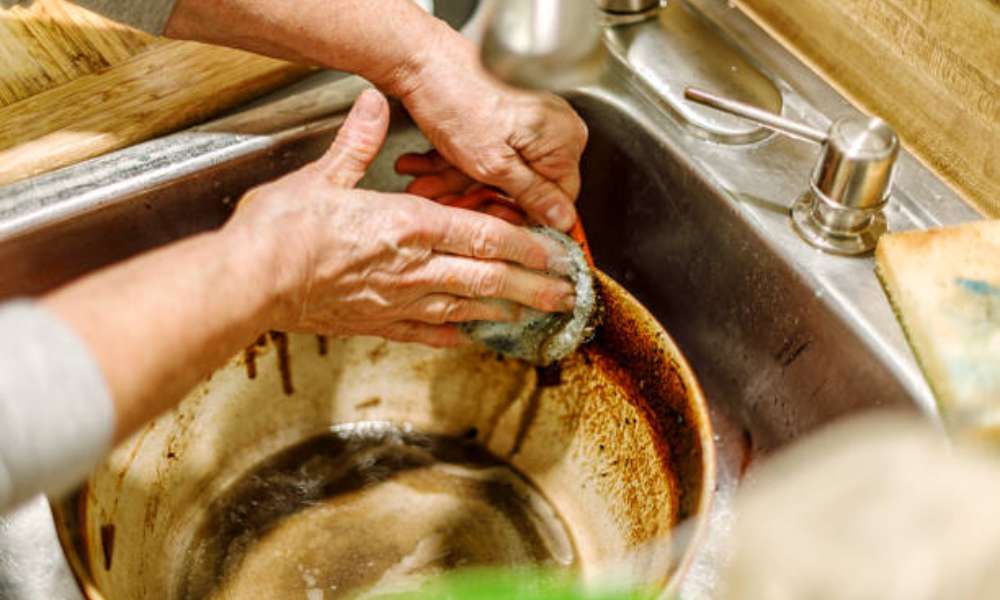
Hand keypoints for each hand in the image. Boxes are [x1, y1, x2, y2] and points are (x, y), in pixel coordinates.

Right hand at [226, 90, 575, 346]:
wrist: (248, 284)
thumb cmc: (280, 231)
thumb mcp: (323, 175)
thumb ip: (358, 143)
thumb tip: (373, 105)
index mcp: (408, 226)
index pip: (484, 234)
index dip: (526, 245)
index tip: (556, 252)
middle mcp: (413, 268)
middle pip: (488, 278)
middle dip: (533, 286)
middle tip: (566, 295)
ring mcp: (396, 301)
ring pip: (466, 307)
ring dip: (505, 312)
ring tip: (534, 317)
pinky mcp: (374, 324)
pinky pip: (423, 332)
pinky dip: (450, 334)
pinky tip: (468, 338)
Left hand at [396, 35, 587, 231]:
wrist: (419, 57)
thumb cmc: (457, 98)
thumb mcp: (495, 164)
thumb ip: (532, 195)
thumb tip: (562, 220)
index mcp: (563, 140)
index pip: (557, 198)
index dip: (524, 217)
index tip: (496, 226)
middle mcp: (552, 128)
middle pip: (521, 185)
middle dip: (477, 197)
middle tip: (448, 206)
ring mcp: (526, 120)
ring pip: (496, 169)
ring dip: (456, 182)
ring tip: (425, 186)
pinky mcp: (501, 116)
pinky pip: (485, 150)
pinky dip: (454, 162)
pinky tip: (424, 168)